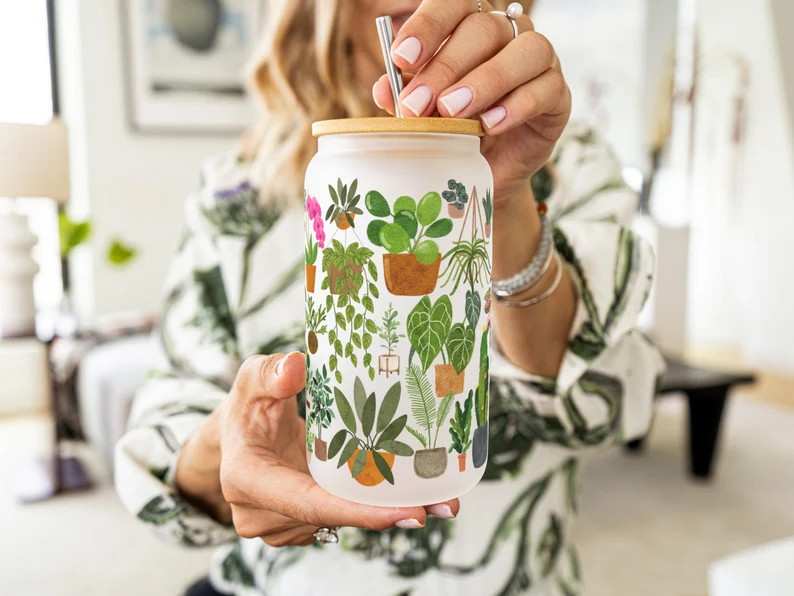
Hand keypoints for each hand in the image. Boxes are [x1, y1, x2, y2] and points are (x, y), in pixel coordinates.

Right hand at [179, 352, 459, 546]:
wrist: (236, 440)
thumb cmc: (247, 407)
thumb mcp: (253, 381)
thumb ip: (271, 372)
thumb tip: (297, 365)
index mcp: (248, 479)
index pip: (309, 502)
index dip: (358, 512)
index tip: (406, 511)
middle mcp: (261, 514)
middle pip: (333, 518)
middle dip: (389, 515)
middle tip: (443, 506)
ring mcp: (280, 526)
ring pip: (340, 522)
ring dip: (386, 513)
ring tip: (437, 499)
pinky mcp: (298, 526)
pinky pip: (339, 520)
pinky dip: (371, 510)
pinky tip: (408, 497)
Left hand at [373, 0, 570, 204]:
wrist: (487, 172)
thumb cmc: (454, 131)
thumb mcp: (425, 114)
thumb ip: (408, 96)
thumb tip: (383, 89)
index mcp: (470, 27)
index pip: (454, 5)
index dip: (427, 26)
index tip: (401, 59)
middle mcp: (508, 34)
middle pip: (483, 28)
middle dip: (445, 67)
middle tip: (416, 105)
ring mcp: (539, 63)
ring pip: (525, 50)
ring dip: (485, 80)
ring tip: (452, 112)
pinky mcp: (558, 96)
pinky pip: (545, 88)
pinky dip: (516, 105)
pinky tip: (490, 125)